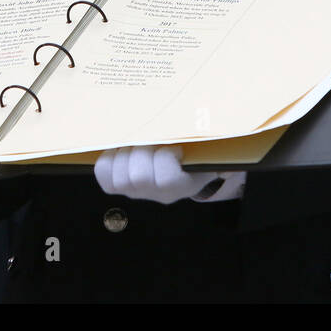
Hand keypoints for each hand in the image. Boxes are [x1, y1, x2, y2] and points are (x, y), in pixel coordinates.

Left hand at [95, 145, 244, 203]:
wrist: (183, 168)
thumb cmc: (196, 152)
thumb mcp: (209, 148)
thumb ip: (213, 143)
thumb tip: (226, 138)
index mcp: (181, 185)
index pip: (166, 179)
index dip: (165, 157)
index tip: (175, 145)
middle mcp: (156, 194)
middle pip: (137, 176)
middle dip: (141, 150)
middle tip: (150, 137)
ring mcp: (135, 191)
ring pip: (119, 175)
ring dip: (125, 152)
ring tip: (135, 141)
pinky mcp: (116, 184)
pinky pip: (103, 173)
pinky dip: (109, 157)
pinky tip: (121, 148)